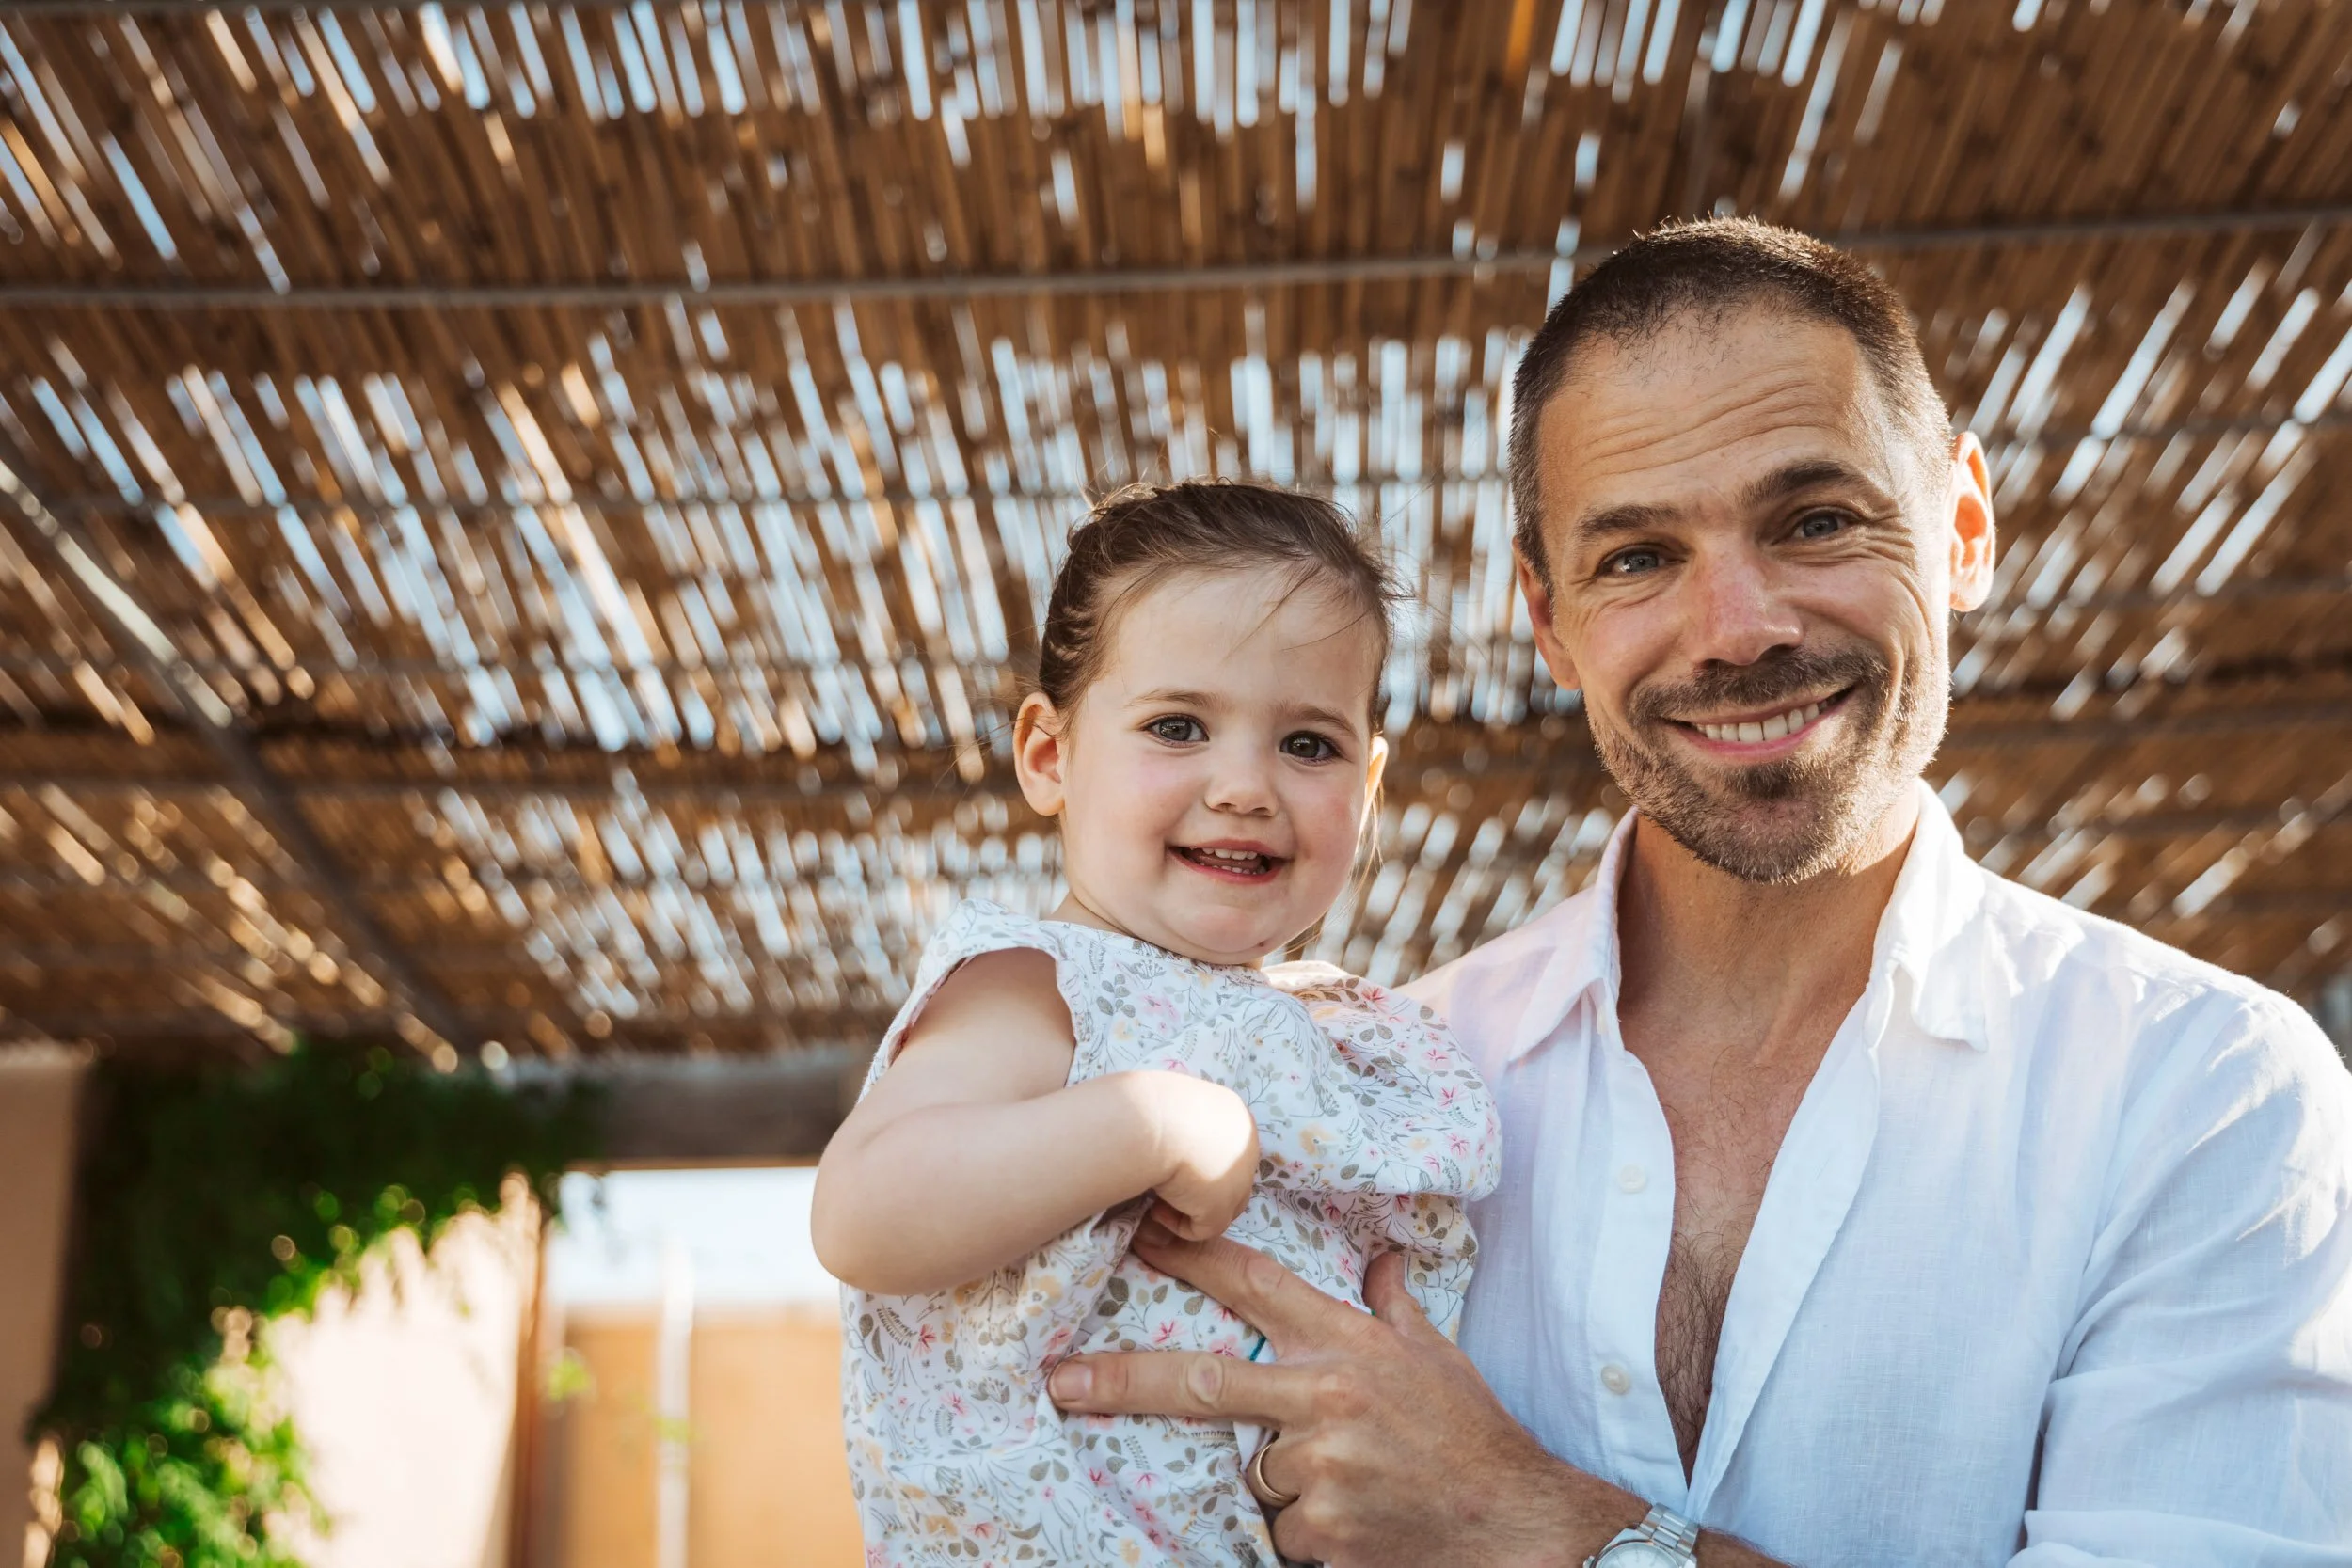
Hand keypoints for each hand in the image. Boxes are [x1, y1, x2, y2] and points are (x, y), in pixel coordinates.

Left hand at [1048, 1222, 1767, 1567]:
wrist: (1519, 1524)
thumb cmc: (1474, 1435)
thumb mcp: (1437, 1356)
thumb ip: (1393, 1307)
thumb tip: (1380, 1258)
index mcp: (1348, 1346)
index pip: (1256, 1286)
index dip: (1192, 1256)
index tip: (1136, 1232)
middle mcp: (1325, 1398)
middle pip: (1201, 1382)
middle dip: (1121, 1378)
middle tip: (1059, 1380)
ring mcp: (1318, 1467)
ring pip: (1253, 1470)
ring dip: (1283, 1479)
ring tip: (1351, 1481)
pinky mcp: (1316, 1532)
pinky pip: (1281, 1527)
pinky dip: (1307, 1528)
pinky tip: (1359, 1521)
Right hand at [1135, 1072, 1258, 1241]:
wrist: (1150, 1120)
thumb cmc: (1153, 1108)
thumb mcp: (1175, 1110)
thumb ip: (1184, 1129)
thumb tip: (1170, 1147)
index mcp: (1236, 1116)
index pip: (1228, 1151)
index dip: (1201, 1164)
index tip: (1170, 1164)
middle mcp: (1247, 1146)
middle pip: (1230, 1180)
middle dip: (1199, 1190)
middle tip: (1164, 1188)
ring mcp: (1240, 1179)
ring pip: (1218, 1206)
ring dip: (1187, 1206)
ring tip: (1154, 1197)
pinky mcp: (1222, 1207)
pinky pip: (1200, 1228)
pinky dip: (1176, 1223)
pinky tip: (1154, 1208)